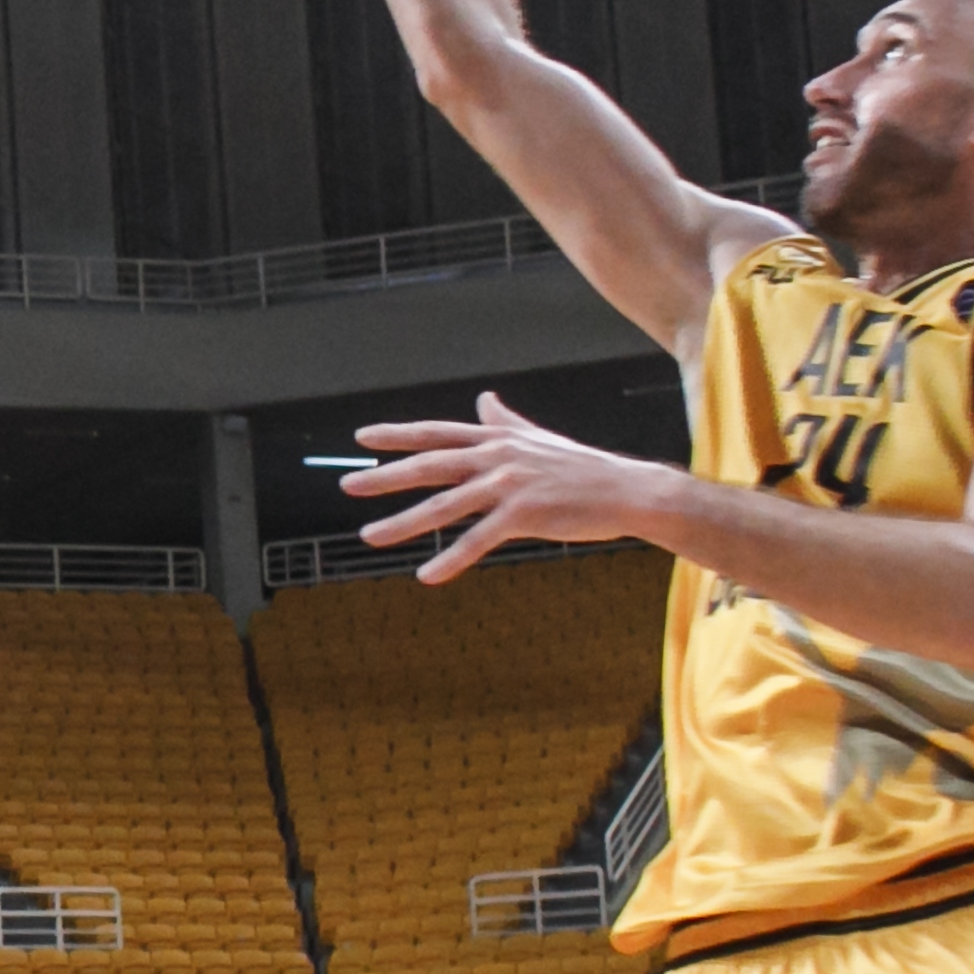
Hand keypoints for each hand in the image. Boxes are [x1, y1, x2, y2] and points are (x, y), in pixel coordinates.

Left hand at [343, 392, 667, 584]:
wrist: (626, 490)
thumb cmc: (582, 468)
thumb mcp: (537, 438)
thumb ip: (504, 420)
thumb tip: (484, 397)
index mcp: (496, 438)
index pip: (436, 433)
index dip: (397, 436)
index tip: (361, 439)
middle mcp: (497, 456)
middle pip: (430, 465)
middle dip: (385, 477)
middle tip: (348, 486)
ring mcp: (509, 484)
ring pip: (444, 506)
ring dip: (403, 523)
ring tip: (370, 537)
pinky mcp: (525, 514)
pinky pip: (478, 540)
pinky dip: (451, 559)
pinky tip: (427, 576)